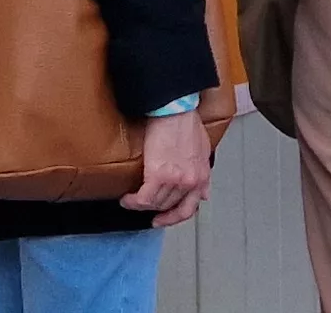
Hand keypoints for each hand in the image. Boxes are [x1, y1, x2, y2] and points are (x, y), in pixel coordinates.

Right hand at [121, 107, 211, 226]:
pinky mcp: (158, 175)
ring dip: (140, 205)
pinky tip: (127, 198)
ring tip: (131, 200)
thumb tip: (203, 194)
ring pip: (155, 204)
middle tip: (142, 206)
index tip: (163, 219)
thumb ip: (202, 174)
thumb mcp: (203, 150)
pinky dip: (133, 201)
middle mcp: (190, 182)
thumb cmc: (187, 123)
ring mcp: (175, 180)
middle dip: (154, 209)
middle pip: (168, 207)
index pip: (189, 208)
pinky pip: (143, 198)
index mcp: (202, 176)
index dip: (173, 217)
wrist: (175, 110)